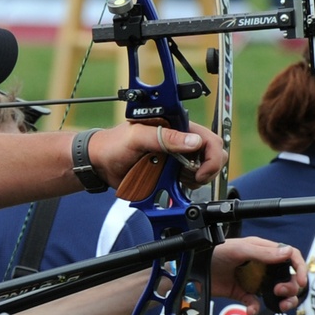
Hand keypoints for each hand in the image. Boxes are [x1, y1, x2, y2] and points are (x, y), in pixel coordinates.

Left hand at [86, 121, 224, 190]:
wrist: (100, 164)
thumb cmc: (114, 144)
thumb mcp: (137, 136)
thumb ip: (164, 137)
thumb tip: (193, 141)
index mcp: (178, 127)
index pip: (210, 139)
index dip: (211, 156)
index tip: (199, 171)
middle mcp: (182, 142)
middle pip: (213, 157)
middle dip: (206, 170)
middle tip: (188, 178)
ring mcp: (179, 159)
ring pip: (204, 172)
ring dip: (194, 180)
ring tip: (173, 179)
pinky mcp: (172, 174)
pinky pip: (189, 183)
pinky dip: (184, 187)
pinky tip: (169, 184)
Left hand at [211, 238, 307, 312]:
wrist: (193, 267)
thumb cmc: (213, 251)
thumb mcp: (239, 249)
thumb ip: (263, 252)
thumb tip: (287, 253)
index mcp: (263, 251)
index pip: (290, 257)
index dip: (299, 268)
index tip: (301, 281)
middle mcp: (261, 265)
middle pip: (288, 278)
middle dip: (291, 287)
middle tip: (280, 291)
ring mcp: (253, 280)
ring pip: (277, 293)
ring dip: (282, 300)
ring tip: (279, 305)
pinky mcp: (242, 292)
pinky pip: (255, 303)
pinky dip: (255, 308)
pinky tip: (251, 310)